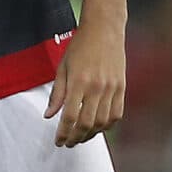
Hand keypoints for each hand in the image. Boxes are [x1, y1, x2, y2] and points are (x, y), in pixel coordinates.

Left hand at [44, 19, 125, 147]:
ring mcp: (112, 88)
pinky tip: (98, 127)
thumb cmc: (80, 45)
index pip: (69, 117)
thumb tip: (49, 115)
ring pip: (103, 122)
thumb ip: (57, 94)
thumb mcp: (62, 68)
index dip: (63, 133)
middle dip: (76, 137)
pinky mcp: (122, 87)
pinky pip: (116, 114)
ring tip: (81, 136)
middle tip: (68, 142)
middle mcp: (97, 87)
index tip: (58, 141)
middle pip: (87, 124)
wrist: (104, 29)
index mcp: (78, 82)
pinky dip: (107, 125)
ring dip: (91, 134)